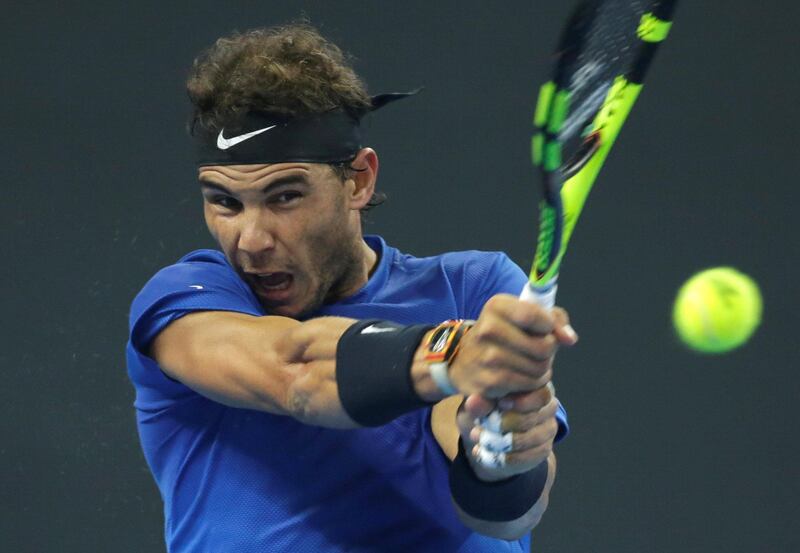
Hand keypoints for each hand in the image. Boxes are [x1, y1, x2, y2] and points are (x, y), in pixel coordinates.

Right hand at [448, 294, 576, 398]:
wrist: (464, 361)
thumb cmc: (503, 335)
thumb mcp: (522, 316)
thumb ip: (554, 319)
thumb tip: (570, 338)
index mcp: (497, 306)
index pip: (535, 315)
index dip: (549, 326)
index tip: (544, 330)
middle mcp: (488, 329)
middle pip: (544, 347)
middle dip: (548, 352)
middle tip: (537, 351)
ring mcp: (487, 357)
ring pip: (539, 368)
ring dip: (542, 370)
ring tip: (529, 364)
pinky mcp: (489, 382)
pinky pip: (528, 385)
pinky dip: (532, 384)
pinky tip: (522, 378)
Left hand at [456, 383, 559, 479]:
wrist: (490, 436)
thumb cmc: (485, 410)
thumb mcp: (477, 405)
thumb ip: (478, 403)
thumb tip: (473, 402)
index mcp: (535, 386)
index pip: (540, 394)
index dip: (521, 402)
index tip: (501, 404)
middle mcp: (548, 406)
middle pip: (532, 418)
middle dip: (504, 424)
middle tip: (480, 427)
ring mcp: (548, 429)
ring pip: (531, 439)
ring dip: (501, 442)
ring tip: (478, 440)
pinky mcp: (544, 449)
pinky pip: (528, 456)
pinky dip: (504, 458)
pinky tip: (484, 454)